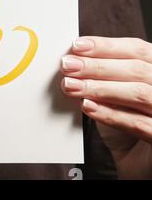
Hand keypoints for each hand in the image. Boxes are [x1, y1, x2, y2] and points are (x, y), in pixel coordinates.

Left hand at [61, 37, 151, 178]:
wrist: (136, 160)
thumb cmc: (126, 121)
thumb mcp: (112, 93)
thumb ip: (101, 76)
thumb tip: (72, 60)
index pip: (137, 50)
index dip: (107, 46)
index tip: (77, 46)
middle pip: (137, 69)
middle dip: (97, 66)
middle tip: (68, 66)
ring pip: (139, 93)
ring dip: (100, 88)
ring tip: (71, 86)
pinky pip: (138, 123)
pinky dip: (110, 114)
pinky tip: (87, 107)